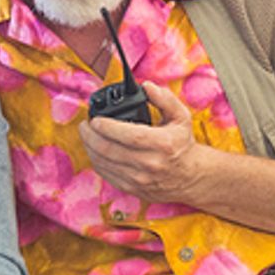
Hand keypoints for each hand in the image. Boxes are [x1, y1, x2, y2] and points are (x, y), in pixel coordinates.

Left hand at [78, 81, 215, 204]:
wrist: (189, 177)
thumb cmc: (181, 144)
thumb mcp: (181, 117)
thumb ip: (165, 99)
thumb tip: (147, 86)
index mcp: (163, 144)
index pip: (129, 136)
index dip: (107, 127)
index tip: (95, 119)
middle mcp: (151, 164)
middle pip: (109, 150)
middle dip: (90, 136)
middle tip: (85, 125)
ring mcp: (140, 179)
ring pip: (104, 163)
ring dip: (89, 147)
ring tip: (86, 135)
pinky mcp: (132, 188)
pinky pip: (106, 174)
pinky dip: (96, 160)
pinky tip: (93, 149)